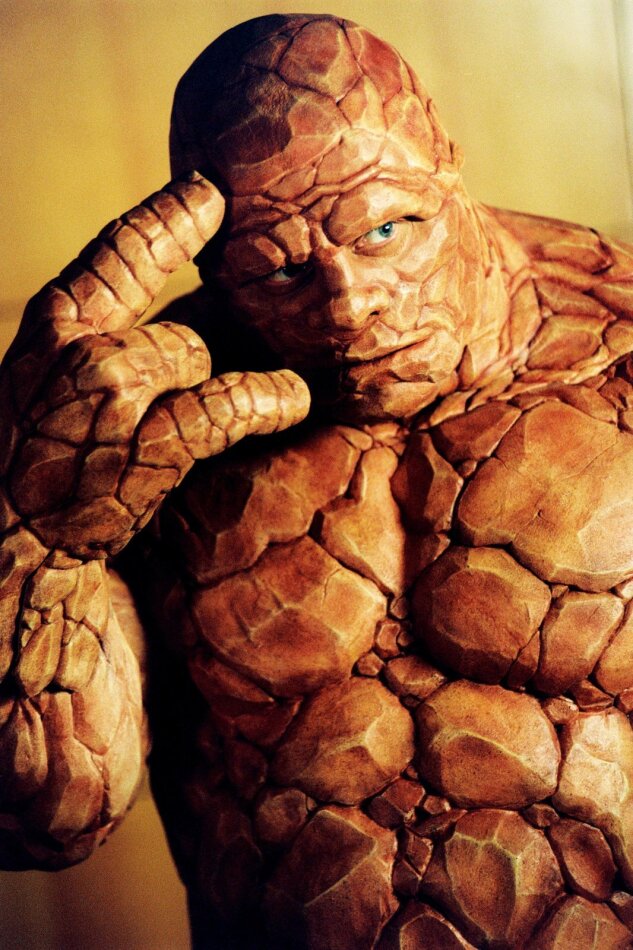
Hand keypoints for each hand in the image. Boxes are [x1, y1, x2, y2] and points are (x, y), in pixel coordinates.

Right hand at [0, 173, 309, 560]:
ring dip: (218, 387)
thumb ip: (102, 336)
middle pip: (180, 328)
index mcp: (54, 325)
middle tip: (233, 377)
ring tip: (266, 399)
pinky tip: (292, 400)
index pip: (119, 253)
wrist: (16, 542)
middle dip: (206, 365)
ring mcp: (108, 396)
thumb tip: (189, 312)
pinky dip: (266, 401)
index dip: (169, 218)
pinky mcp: (145, 446)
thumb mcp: (50, 378)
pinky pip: (224, 406)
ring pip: (196, 358)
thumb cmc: (43, 460)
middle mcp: (75, 350)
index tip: (211, 191)